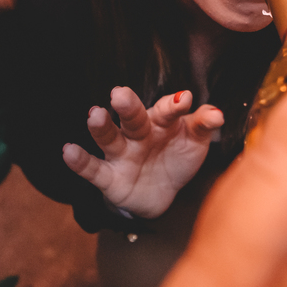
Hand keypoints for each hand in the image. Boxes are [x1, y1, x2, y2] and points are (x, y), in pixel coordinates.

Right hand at [64, 86, 224, 218]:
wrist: (160, 193)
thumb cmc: (177, 157)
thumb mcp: (195, 142)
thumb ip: (202, 126)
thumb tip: (218, 114)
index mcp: (161, 122)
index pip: (168, 111)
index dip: (175, 106)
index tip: (184, 100)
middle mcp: (138, 134)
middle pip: (132, 118)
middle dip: (127, 107)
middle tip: (120, 93)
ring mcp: (122, 154)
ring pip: (110, 138)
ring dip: (101, 127)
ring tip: (95, 114)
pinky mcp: (109, 178)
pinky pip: (93, 170)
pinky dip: (80, 162)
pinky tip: (68, 151)